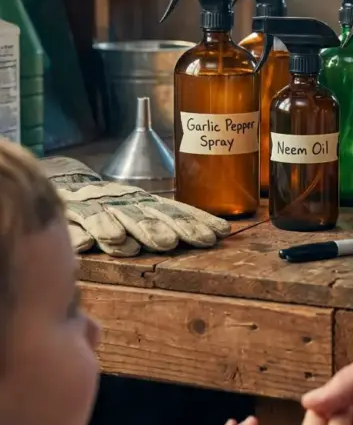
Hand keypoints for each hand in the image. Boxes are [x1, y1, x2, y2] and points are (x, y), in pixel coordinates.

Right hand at [42, 156, 230, 255]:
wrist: (62, 180)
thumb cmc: (107, 203)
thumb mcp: (138, 209)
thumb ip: (166, 220)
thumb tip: (220, 232)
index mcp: (144, 201)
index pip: (174, 210)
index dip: (195, 221)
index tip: (218, 234)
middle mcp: (124, 201)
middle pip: (149, 215)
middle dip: (167, 228)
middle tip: (183, 241)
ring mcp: (98, 205)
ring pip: (117, 218)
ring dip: (132, 230)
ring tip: (144, 245)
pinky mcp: (72, 212)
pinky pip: (80, 222)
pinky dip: (86, 231)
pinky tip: (92, 242)